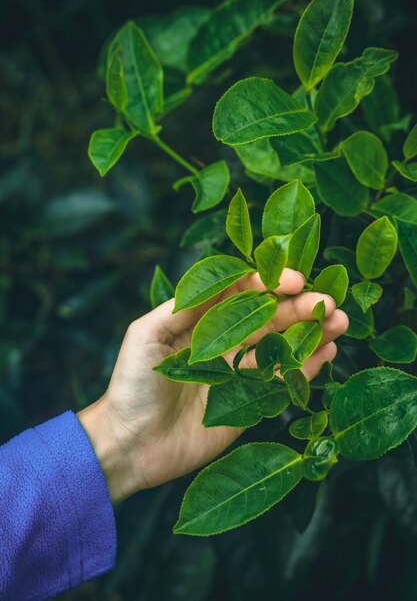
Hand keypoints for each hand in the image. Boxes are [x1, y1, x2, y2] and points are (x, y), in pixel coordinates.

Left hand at [77, 269, 348, 503]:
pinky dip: (307, 366)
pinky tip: (328, 352)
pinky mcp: (249, 403)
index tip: (293, 280)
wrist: (130, 444)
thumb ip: (183, 305)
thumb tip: (222, 279)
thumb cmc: (132, 385)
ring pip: (282, 345)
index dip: (268, 283)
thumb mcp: (147, 334)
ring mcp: (239, 373)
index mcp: (201, 321)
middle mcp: (224, 343)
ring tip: (338, 321)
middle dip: (298, 306)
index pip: (241, 293)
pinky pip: (283, 380)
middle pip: (268, 317)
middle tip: (328, 301)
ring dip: (311, 331)